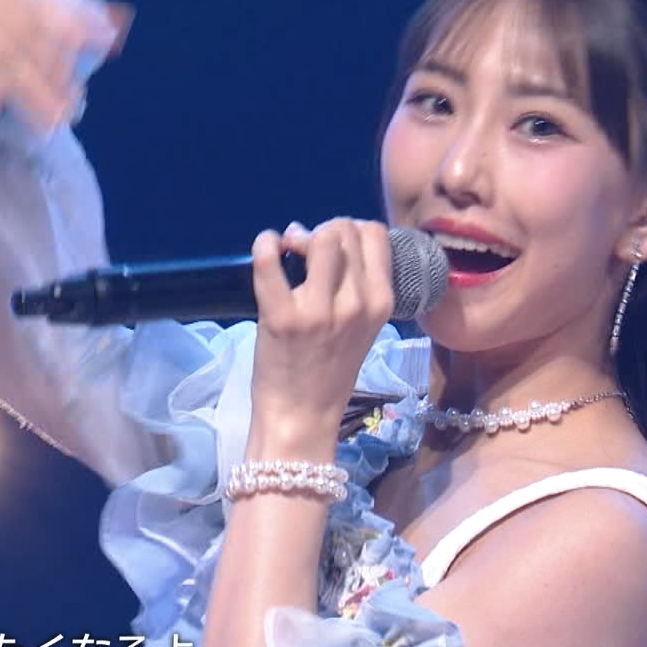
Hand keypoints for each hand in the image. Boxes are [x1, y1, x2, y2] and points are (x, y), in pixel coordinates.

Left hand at [248, 219, 393, 456]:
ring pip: (316, 238)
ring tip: (287, 250)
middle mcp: (356, 303)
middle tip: (304, 249)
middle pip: (343, 231)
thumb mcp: (363, 328)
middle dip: (321, 230)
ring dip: (297, 235)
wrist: (302, 416)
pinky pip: (270, 261)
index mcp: (381, 303)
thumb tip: (323, 238)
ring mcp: (319, 310)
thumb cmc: (330, 371)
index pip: (374, 235)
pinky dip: (265, 245)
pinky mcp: (281, 317)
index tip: (333, 246)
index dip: (350, 229)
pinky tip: (265, 248)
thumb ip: (356, 286)